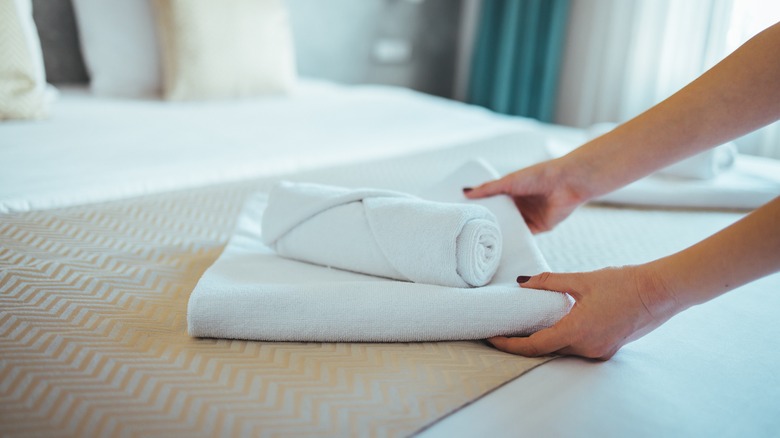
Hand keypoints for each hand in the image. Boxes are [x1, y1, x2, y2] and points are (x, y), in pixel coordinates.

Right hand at [463, 159, 587, 233]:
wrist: (566, 183)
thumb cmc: (538, 176)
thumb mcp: (509, 181)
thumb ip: (488, 188)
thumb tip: (465, 192)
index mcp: (512, 191)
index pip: (493, 202)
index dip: (481, 208)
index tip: (465, 216)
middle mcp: (520, 204)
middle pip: (501, 217)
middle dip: (489, 224)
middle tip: (469, 233)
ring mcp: (529, 216)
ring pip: (511, 228)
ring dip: (501, 234)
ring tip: (481, 244)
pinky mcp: (539, 227)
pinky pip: (524, 236)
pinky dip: (515, 241)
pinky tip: (502, 247)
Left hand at [490, 266, 679, 359]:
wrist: (661, 291)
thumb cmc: (624, 283)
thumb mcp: (582, 279)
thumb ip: (550, 282)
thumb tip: (522, 282)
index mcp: (577, 332)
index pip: (534, 346)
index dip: (510, 345)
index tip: (492, 338)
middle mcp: (587, 348)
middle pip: (546, 349)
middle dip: (523, 341)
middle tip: (503, 327)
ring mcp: (599, 351)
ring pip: (562, 348)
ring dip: (544, 338)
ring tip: (523, 323)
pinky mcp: (607, 348)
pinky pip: (577, 346)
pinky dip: (562, 336)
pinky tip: (554, 322)